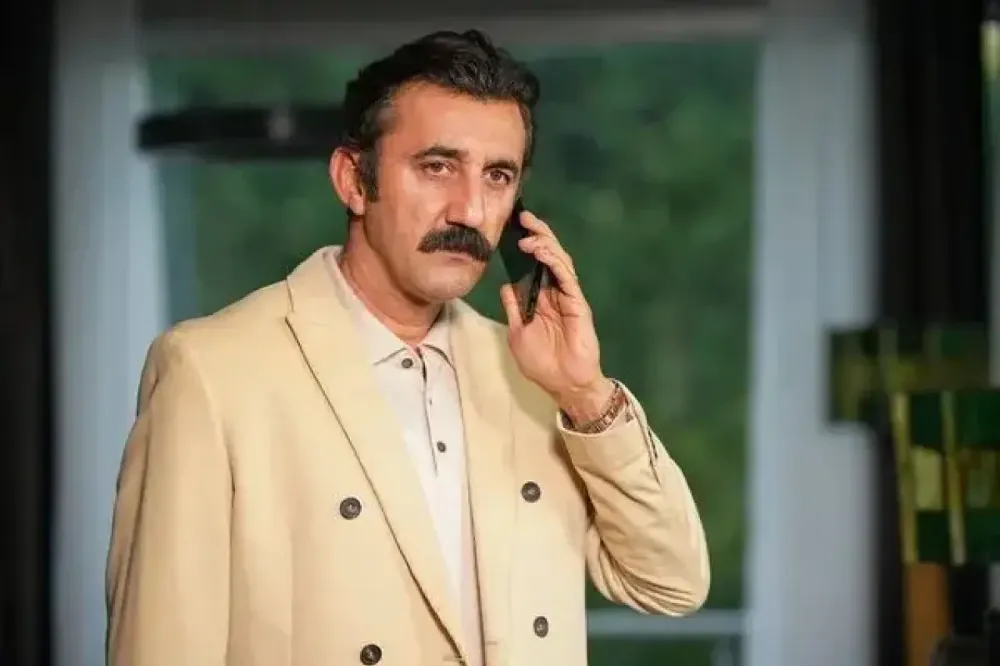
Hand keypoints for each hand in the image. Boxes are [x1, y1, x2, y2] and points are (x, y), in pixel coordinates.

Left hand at [499, 209, 614, 421]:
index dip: (525, 245)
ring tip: (528, 234)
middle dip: (537, 234)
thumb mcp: (518, 333)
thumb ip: (514, 308)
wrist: (564, 384)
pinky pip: (567, 277)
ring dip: (544, 244)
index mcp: (540, 298)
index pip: (533, 264)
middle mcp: (555, 293)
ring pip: (559, 261)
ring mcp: (568, 296)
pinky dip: (555, 262)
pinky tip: (542, 252)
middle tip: (522, 217)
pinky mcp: (578, 303)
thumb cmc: (542, 363)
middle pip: (548, 255)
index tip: (511, 227)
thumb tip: (505, 286)